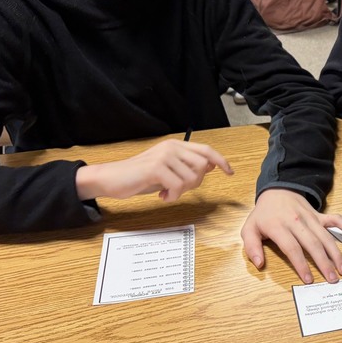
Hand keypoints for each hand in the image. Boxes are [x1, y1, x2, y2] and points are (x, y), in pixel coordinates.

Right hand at [75, 139, 232, 201]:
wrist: (111, 179)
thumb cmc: (139, 176)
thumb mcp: (167, 170)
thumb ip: (186, 166)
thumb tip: (211, 166)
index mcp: (176, 145)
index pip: (206, 150)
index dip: (221, 161)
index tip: (230, 172)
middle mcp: (171, 147)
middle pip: (202, 166)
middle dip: (195, 183)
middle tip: (179, 189)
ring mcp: (164, 156)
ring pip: (192, 178)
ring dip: (182, 191)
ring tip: (167, 193)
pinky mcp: (156, 168)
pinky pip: (178, 186)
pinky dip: (173, 196)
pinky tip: (162, 196)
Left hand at [241, 188, 341, 283]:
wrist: (277, 190)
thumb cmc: (264, 214)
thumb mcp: (249, 229)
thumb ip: (251, 247)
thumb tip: (259, 264)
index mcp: (278, 226)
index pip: (292, 247)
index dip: (301, 264)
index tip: (309, 280)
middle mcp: (297, 221)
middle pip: (313, 244)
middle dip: (324, 263)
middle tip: (332, 279)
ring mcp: (310, 217)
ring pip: (326, 236)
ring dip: (336, 253)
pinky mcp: (319, 215)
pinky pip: (335, 219)